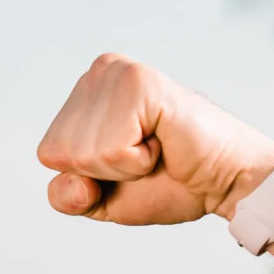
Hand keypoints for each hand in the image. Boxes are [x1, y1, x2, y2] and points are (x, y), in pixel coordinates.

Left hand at [37, 54, 273, 226]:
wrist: (225, 182)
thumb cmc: (170, 183)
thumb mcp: (102, 200)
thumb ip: (68, 196)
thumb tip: (72, 181)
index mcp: (85, 95)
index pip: (49, 155)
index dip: (88, 178)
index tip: (130, 163)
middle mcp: (98, 74)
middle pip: (58, 154)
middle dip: (103, 173)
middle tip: (147, 156)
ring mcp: (117, 73)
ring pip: (81, 152)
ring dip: (124, 167)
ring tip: (157, 147)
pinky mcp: (139, 82)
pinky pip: (110, 148)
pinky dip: (137, 161)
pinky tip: (163, 140)